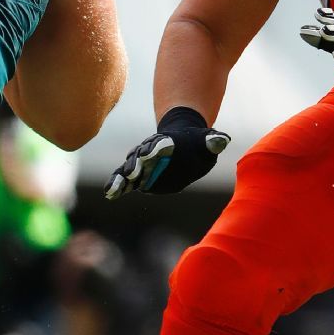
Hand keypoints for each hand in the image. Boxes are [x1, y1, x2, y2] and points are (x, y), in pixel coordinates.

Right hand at [105, 107, 230, 199]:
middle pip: (142, 156)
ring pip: (129, 168)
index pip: (163, 143)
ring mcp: (142, 162)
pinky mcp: (137, 173)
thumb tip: (222, 140)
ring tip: (115, 188)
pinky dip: (117, 185)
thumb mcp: (207, 141)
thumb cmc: (196, 143)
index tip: (153, 149)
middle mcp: (152, 150)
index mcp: (169, 142)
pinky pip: (125, 179)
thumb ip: (213, 141)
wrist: (181, 140)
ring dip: (123, 177)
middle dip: (138, 163)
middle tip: (133, 171)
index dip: (159, 146)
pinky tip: (110, 194)